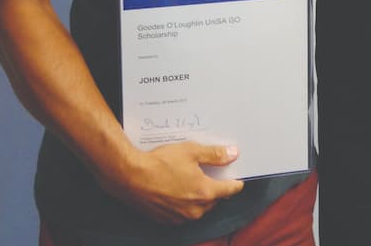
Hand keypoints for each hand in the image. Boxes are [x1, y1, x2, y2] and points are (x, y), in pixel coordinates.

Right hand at [100, 140, 242, 223]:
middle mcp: (195, 210)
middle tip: (209, 171)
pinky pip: (183, 212)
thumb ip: (214, 155)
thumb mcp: (191, 151)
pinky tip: (176, 187)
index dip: (235, 182)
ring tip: (190, 177)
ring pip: (198, 207)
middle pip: (214, 199)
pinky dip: (184, 201)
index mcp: (204, 193)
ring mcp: (180, 217)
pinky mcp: (167, 220)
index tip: (239, 179)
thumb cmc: (161, 162)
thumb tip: (233, 154)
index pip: (229, 190)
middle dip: (214, 186)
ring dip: (198, 195)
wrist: (131, 176)